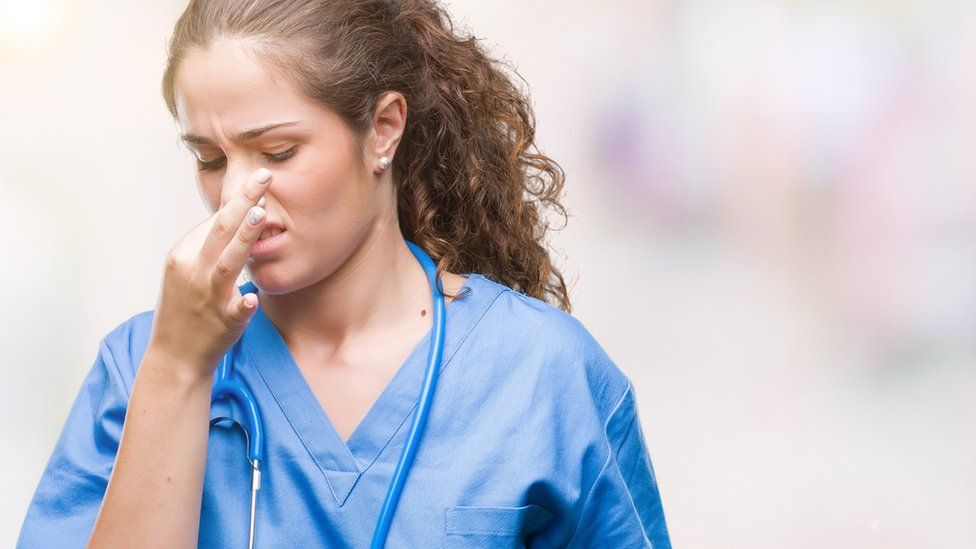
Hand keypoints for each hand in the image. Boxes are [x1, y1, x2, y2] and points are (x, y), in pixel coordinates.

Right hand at [147, 167, 272, 377]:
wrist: (174, 356)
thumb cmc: (186, 308)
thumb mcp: (188, 270)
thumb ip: (208, 246)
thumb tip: (237, 214)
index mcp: (183, 255)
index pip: (214, 222)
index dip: (238, 200)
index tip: (258, 180)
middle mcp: (193, 271)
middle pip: (220, 229)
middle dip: (243, 200)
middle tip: (264, 176)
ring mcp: (208, 296)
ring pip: (228, 262)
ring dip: (245, 237)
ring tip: (262, 214)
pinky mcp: (223, 321)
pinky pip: (235, 309)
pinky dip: (243, 302)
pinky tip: (253, 296)